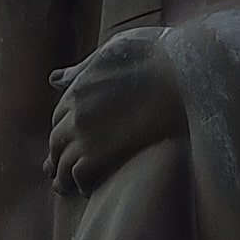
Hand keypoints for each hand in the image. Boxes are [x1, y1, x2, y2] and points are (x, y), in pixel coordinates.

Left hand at [46, 30, 184, 197]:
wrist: (186, 74)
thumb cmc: (159, 56)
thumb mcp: (114, 50)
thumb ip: (83, 69)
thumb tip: (53, 80)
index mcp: (79, 85)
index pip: (60, 115)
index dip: (65, 131)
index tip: (68, 142)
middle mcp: (75, 109)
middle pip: (57, 140)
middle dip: (58, 155)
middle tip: (58, 171)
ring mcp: (84, 132)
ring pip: (62, 161)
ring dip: (63, 175)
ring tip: (67, 186)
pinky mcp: (98, 153)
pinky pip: (78, 175)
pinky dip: (80, 184)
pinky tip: (88, 189)